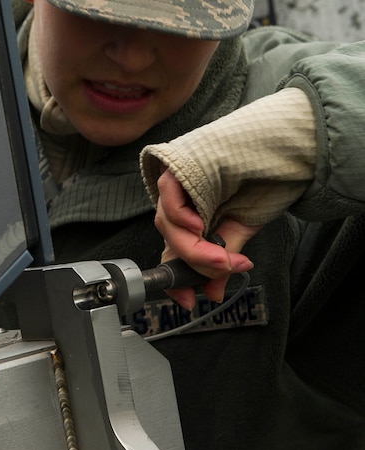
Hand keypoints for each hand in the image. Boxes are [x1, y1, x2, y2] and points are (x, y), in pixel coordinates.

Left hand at [155, 169, 259, 310]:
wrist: (282, 148)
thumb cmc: (262, 181)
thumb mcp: (241, 226)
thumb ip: (222, 257)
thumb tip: (213, 293)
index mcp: (193, 215)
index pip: (174, 250)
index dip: (176, 278)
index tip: (187, 301)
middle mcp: (180, 200)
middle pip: (171, 238)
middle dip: (195, 262)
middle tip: (222, 269)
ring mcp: (177, 182)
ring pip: (168, 222)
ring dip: (192, 246)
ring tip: (220, 254)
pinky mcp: (178, 165)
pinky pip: (169, 195)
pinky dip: (180, 215)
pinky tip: (199, 225)